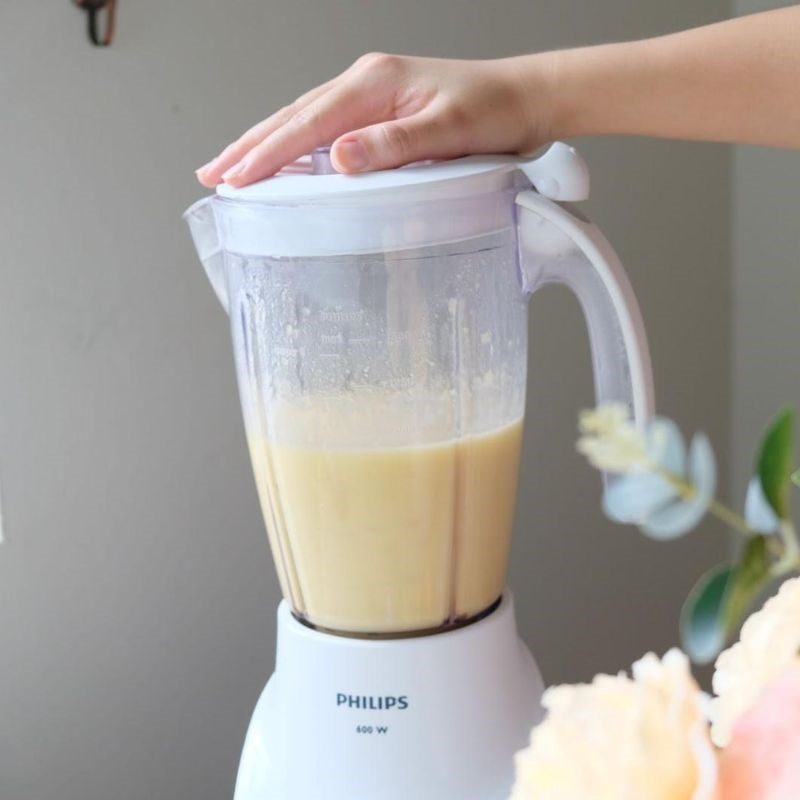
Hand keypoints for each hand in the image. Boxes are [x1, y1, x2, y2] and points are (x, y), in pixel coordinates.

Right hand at [195, 53, 555, 187]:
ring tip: (233, 168)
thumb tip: (340, 159)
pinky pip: (324, 127)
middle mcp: (365, 85)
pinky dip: (296, 145)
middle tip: (214, 175)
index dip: (269, 153)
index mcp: (374, 84)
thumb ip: (395, 145)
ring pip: (303, 121)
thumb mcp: (448, 130)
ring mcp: (370, 96)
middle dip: (250, 147)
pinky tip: (284, 162)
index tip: (237, 178)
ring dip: (266, 145)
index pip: (308, 123)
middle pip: (293, 117)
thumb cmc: (493, 112)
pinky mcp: (378, 111)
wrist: (522, 99)